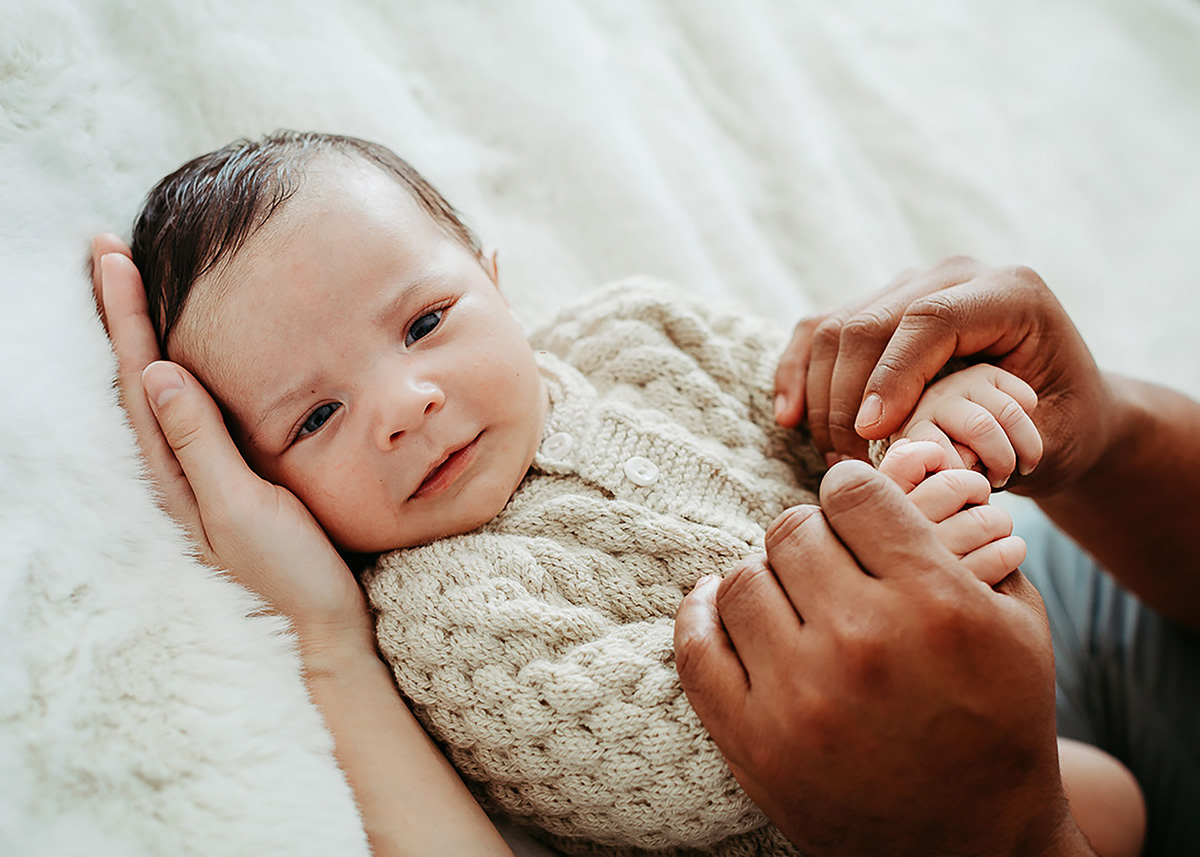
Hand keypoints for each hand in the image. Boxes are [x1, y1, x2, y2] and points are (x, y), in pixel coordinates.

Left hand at [91, 235, 370, 650]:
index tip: (111, 256)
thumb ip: (199, 443)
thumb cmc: (288, 568)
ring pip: (161, 387)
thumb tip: (157, 374)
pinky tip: (188, 354)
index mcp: (176, 469)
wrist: (324, 618)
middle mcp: (179, 466)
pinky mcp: (232, 474)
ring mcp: (204, 471)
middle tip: (106, 250)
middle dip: (121, 311)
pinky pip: (192, 406)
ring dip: (143, 332)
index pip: (139, 377)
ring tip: (132, 286)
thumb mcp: (240, 506)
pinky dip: (182, 364)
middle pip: (138, 374)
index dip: (124, 316)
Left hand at [674, 461, 1089, 855]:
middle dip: (810, 536)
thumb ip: (962, 539)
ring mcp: (801, 695)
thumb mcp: (1016, 623)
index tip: (851, 512)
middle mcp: (863, 641)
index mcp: (935, 601)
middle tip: (823, 561)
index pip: (849, 493)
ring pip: (741, 580)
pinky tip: (718, 606)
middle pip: (792, 531)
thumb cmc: (1000, 722)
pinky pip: (696, 647)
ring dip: (763, 578)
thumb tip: (897, 467)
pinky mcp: (756, 742)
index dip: (848, 493)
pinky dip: (699, 615)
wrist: (972, 847)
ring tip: (786, 594)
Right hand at [774, 257, 1109, 495]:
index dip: (891, 376)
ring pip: (836, 327)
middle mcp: (955, 276)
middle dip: (847, 398)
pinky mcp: (877, 307)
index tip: (871, 435)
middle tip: (849, 465)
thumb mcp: (1052, 437)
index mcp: (1011, 293)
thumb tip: (905, 440)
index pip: (929, 319)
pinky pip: (818, 331)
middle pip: (870, 321)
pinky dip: (797, 373)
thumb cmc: (1063, 430)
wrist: (1062, 411)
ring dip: (821, 397)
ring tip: (834, 458)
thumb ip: (990, 434)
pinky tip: (789, 418)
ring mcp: (910, 286)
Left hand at [893, 363, 1042, 488]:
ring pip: (1008, 412)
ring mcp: (960, 382)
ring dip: (1024, 449)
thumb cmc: (960, 481)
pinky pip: (1024, 399)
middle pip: (979, 426)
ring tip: (1022, 468)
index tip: (972, 491)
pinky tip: (1023, 444)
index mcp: (912, 430)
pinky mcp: (990, 375)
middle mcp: (931, 400)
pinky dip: (1031, 427)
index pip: (936, 446)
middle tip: (1003, 480)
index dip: (960, 472)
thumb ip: (945, 479)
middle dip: (1001, 460)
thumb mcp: (948, 487)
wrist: (981, 463)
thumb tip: (959, 472)